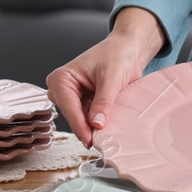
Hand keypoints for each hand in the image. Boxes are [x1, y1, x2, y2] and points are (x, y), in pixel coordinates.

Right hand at [46, 6, 165, 146]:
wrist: (129, 50)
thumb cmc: (117, 55)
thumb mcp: (111, 79)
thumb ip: (103, 102)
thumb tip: (97, 123)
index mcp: (62, 78)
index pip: (68, 106)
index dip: (80, 125)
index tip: (89, 140)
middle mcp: (63, 88)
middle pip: (72, 115)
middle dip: (86, 127)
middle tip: (102, 141)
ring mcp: (73, 97)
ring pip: (80, 120)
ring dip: (93, 126)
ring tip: (108, 133)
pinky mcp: (84, 103)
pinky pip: (88, 118)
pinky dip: (98, 123)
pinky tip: (109, 127)